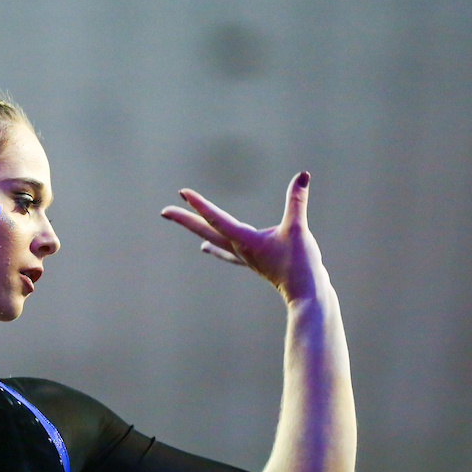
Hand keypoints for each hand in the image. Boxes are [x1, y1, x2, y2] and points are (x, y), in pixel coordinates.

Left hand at [160, 171, 327, 303]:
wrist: (307, 296)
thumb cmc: (301, 265)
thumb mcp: (298, 229)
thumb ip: (297, 202)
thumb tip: (303, 175)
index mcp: (245, 240)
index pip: (216, 218)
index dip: (199, 204)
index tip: (182, 193)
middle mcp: (240, 248)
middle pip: (206, 230)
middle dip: (185, 219)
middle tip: (164, 211)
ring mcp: (245, 257)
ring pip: (215, 240)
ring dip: (198, 230)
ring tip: (182, 224)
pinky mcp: (254, 263)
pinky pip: (227, 252)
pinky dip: (215, 248)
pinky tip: (206, 249)